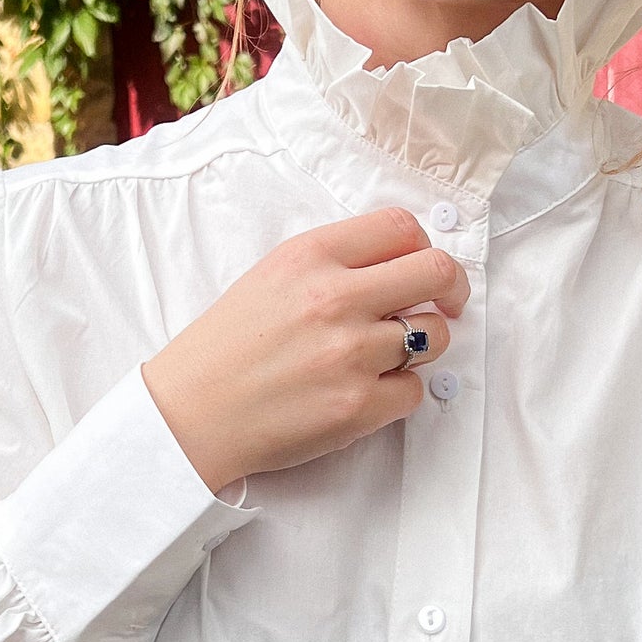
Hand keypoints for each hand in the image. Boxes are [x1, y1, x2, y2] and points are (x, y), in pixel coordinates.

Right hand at [141, 208, 469, 492]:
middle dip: (451, 289)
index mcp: (311, 256)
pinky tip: (364, 390)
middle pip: (437, 272)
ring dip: (420, 346)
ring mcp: (351, 354)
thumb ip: (336, 263)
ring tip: (382, 356)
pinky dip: (398, 393)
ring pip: (433, 336)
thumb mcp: (273, 276)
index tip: (425, 268)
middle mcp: (335, 298)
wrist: (190, 414)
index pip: (402, 227)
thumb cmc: (228, 347)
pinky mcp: (358, 407)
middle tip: (447, 305)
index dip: (425, 246)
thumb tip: (404, 263)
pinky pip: (415, 391)